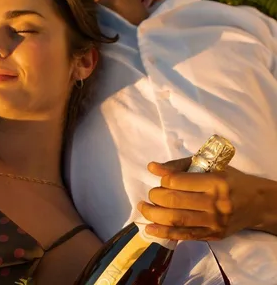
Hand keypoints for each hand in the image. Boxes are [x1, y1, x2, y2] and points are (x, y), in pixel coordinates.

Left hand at [137, 158, 263, 240]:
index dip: (163, 179)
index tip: (160, 178)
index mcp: (215, 182)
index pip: (177, 181)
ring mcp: (213, 222)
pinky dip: (163, 233)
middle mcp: (214, 203)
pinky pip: (184, 235)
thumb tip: (153, 167)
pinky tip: (149, 228)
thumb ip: (181, 165)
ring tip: (143, 207)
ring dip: (153, 214)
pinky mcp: (212, 235)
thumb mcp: (211, 166)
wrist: (258, 203)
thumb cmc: (232, 179)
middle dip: (155, 196)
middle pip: (173, 201)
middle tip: (152, 194)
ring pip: (175, 219)